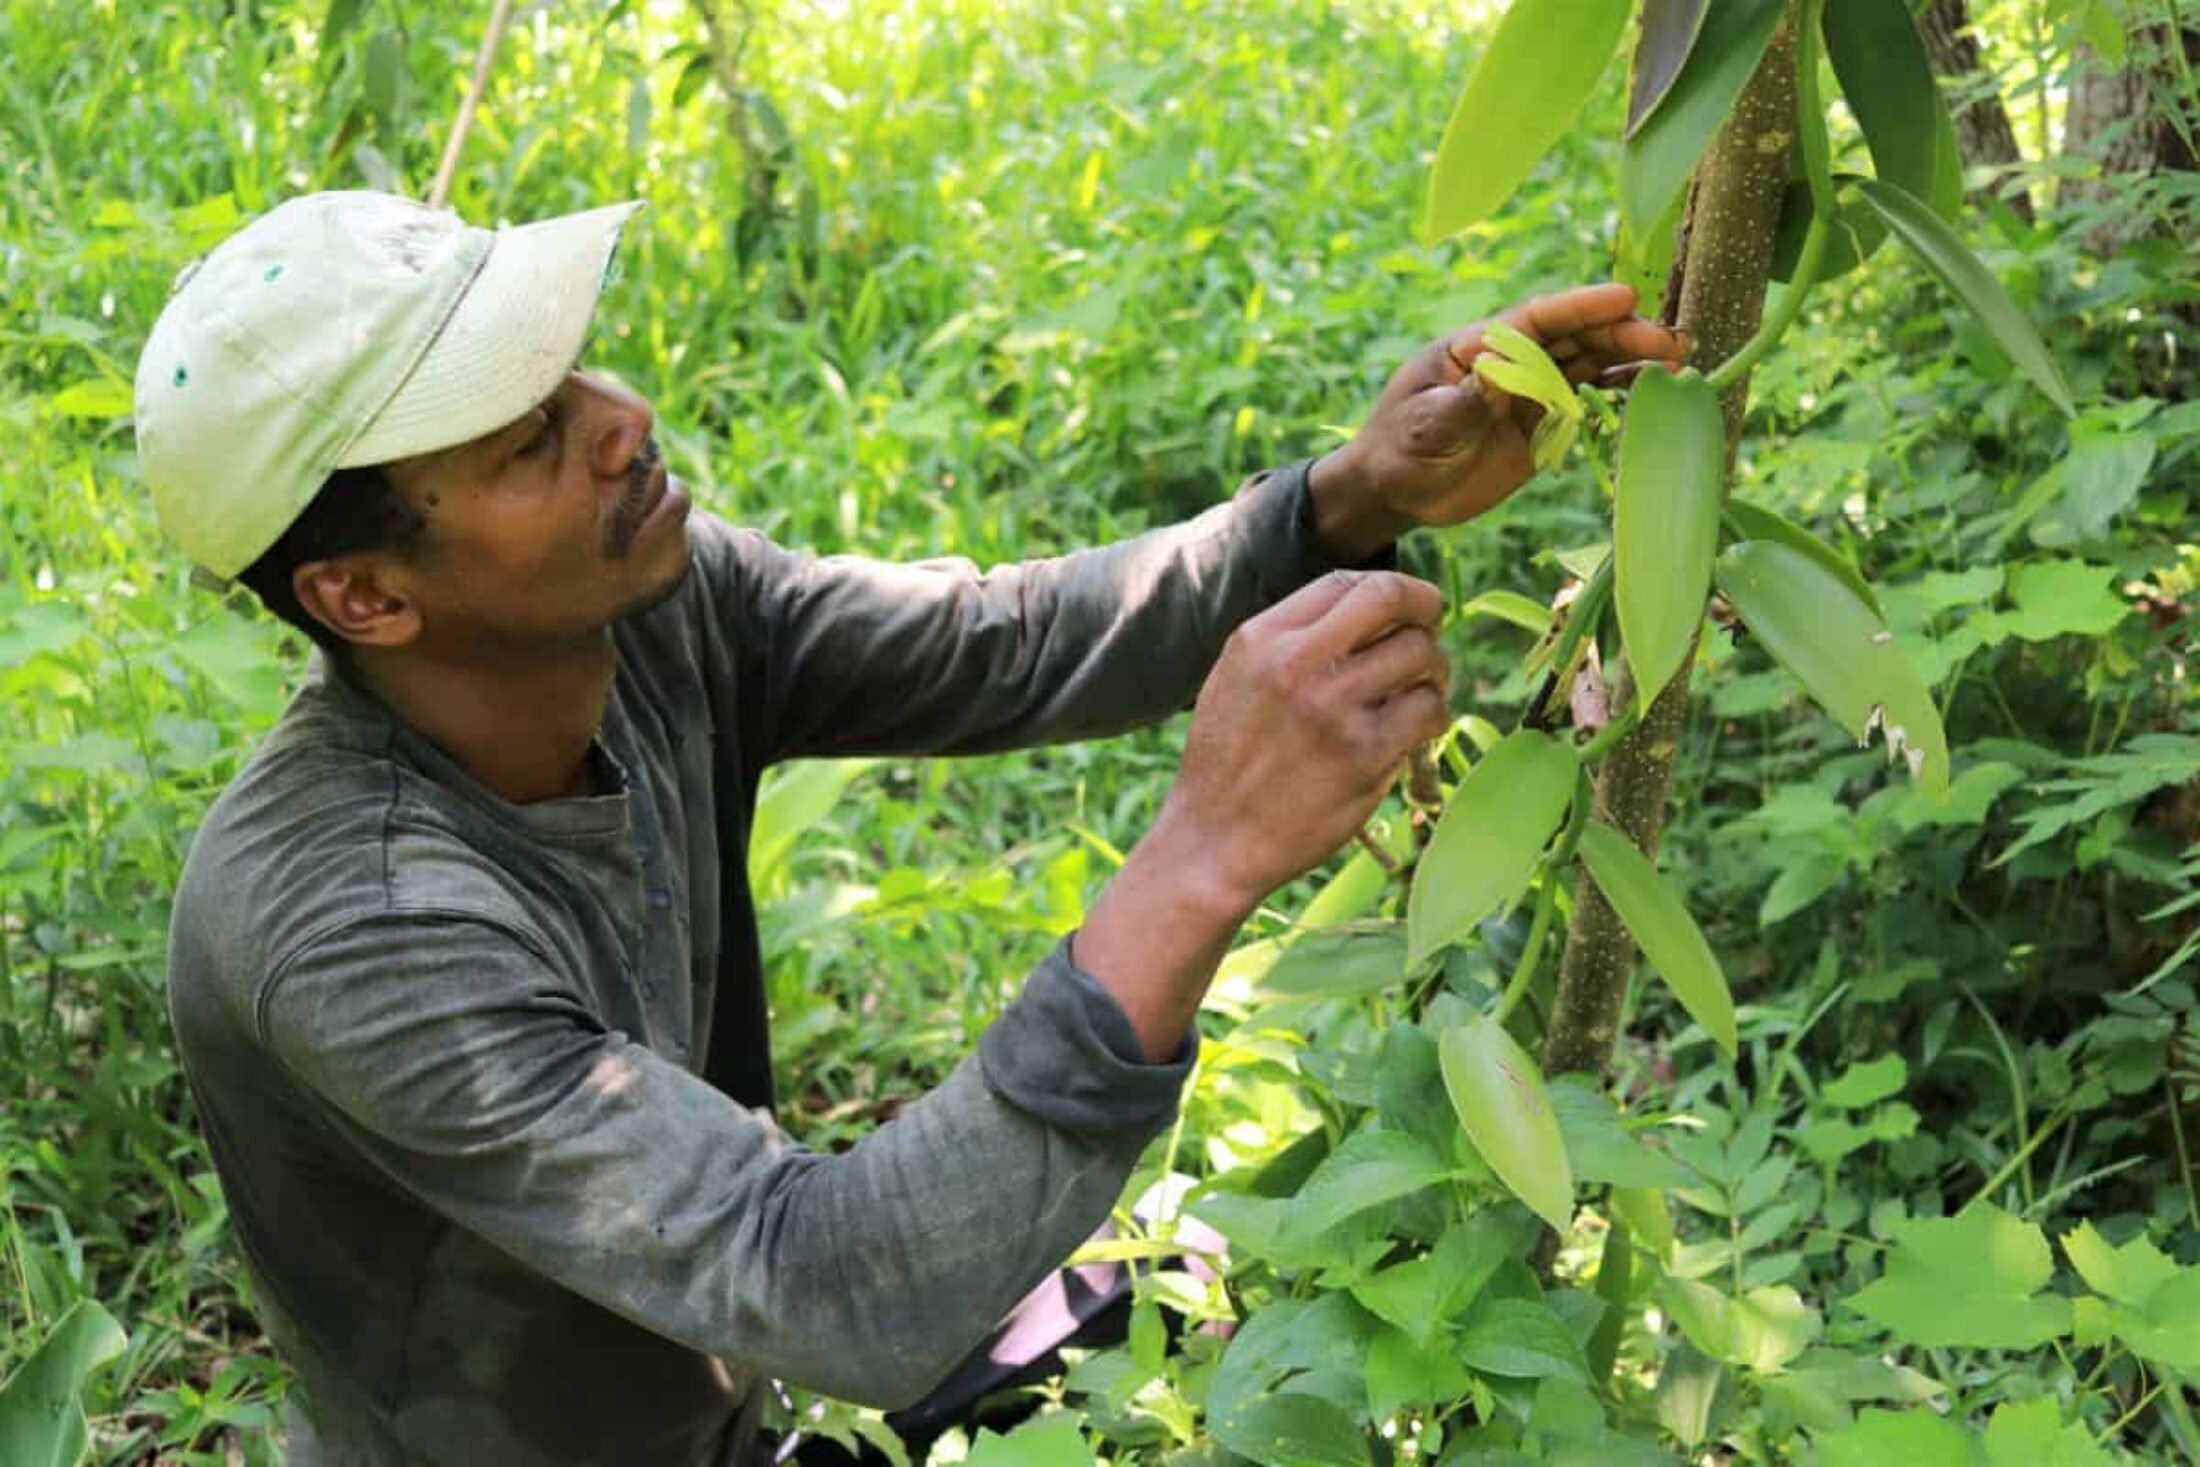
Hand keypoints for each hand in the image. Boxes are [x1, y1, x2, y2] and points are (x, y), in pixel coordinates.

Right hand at [1159, 569, 1452, 911]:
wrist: (1214, 842)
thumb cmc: (1228, 763)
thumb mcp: (1235, 679)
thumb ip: (1290, 642)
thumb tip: (1370, 611)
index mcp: (1262, 638)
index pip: (1347, 581)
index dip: (1390, 590)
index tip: (1402, 611)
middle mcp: (1298, 663)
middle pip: (1392, 600)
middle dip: (1425, 612)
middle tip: (1428, 638)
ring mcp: (1334, 708)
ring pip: (1422, 654)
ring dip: (1434, 671)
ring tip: (1420, 692)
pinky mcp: (1365, 755)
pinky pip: (1429, 711)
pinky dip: (1434, 717)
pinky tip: (1417, 732)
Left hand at [1307, 284, 1688, 557]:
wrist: (1396, 491)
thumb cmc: (1399, 447)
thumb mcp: (1425, 425)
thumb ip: (1464, 402)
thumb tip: (1495, 373)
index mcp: (1481, 345)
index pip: (1539, 318)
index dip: (1583, 306)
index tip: (1625, 296)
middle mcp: (1514, 361)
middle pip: (1576, 337)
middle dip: (1623, 334)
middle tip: (1670, 341)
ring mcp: (1532, 392)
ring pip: (1591, 365)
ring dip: (1633, 360)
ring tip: (1680, 357)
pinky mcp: (1543, 425)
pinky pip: (1588, 403)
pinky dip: (1621, 395)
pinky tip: (1656, 390)